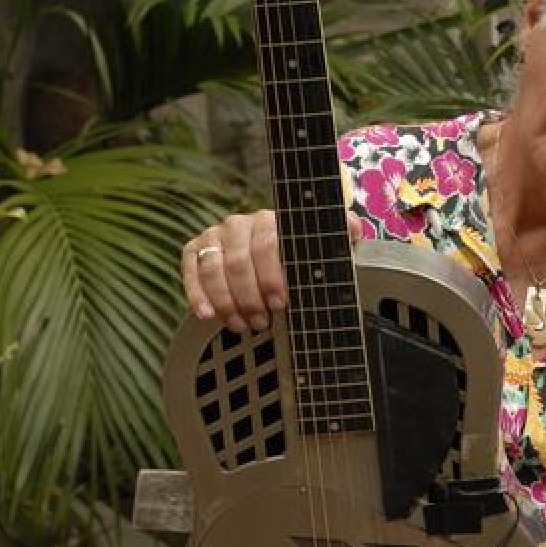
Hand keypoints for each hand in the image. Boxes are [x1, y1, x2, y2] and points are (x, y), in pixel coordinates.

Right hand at [182, 210, 363, 331]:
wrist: (271, 243)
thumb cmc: (299, 252)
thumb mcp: (323, 244)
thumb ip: (339, 235)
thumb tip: (355, 229)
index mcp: (272, 220)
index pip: (269, 244)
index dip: (272, 276)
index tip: (280, 302)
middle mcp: (241, 223)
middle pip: (239, 261)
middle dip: (250, 296)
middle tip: (262, 322)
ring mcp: (217, 235)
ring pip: (214, 268)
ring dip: (227, 302)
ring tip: (242, 325)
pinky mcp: (196, 247)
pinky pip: (191, 269)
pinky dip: (195, 294)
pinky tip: (205, 316)